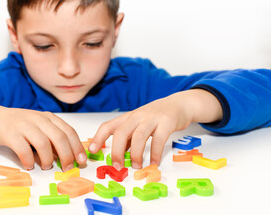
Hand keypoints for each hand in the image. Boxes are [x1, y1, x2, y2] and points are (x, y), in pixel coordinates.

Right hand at [0, 105, 86, 170]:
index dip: (77, 147)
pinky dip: (29, 161)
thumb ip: (53, 138)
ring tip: (46, 166)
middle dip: (66, 156)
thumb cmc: (20, 125)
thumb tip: (67, 156)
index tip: (82, 160)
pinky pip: (23, 150)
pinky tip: (29, 165)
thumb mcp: (40, 126)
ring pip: (43, 144)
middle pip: (59, 138)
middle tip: (67, 168)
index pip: (68, 131)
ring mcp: (24, 125)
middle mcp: (39, 119)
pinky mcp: (10, 134)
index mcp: (49, 117)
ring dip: (47, 159)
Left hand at [88, 89, 222, 168]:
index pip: (108, 126)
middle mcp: (137, 116)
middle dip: (117, 151)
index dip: (98, 138)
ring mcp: (151, 118)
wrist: (178, 104)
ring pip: (138, 136)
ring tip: (136, 166)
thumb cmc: (155, 116)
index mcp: (127, 118)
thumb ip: (129, 139)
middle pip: (121, 132)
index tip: (92, 150)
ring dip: (136, 154)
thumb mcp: (138, 124)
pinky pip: (159, 139)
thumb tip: (119, 156)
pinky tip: (154, 163)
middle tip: (117, 166)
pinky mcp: (166, 122)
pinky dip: (155, 153)